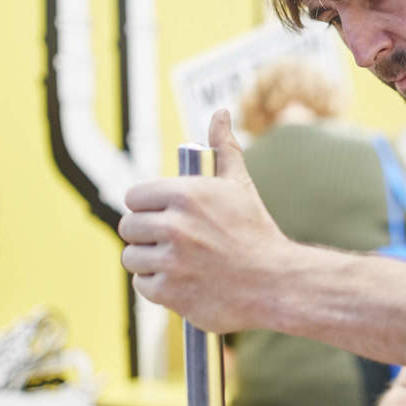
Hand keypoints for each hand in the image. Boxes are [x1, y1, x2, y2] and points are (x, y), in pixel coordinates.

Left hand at [119, 110, 289, 332]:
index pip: (135, 197)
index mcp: (185, 194)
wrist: (276, 282)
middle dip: (147, 236)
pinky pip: (142, 285)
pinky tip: (183, 282)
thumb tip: (221, 113)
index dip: (148, 208)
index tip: (163, 217)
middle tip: (174, 243)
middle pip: (129, 227)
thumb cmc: (256, 232)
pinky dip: (158, 287)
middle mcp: (174, 225)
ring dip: (150, 262)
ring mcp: (170, 260)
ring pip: (132, 257)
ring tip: (179, 264)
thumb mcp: (240, 186)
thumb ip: (224, 148)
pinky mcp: (169, 292)